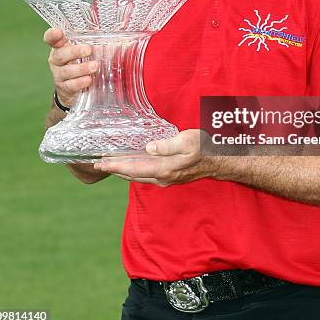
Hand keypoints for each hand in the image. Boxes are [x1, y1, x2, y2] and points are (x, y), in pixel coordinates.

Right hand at [44, 28, 96, 107]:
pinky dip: (80, 82)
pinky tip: (89, 80)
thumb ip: (95, 44)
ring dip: (81, 68)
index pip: (51, 39)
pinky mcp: (64, 88)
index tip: (58, 33)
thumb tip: (123, 37)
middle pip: (60, 54)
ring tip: (94, 66)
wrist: (73, 91)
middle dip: (74, 52)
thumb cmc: (81, 64)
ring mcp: (59, 75)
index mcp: (61, 48)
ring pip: (66, 71)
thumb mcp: (85, 53)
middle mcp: (57, 61)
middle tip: (89, 50)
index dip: (52, 35)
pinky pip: (71, 85)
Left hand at [93, 129, 213, 185]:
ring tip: (111, 165)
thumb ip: (167, 145)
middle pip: (133, 175)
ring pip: (139, 176)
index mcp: (165, 169)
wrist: (220, 161)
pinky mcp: (170, 176)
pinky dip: (135, 171)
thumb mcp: (187, 141)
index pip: (134, 168)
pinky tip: (132, 165)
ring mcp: (166, 179)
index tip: (101, 163)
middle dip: (115, 170)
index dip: (116, 166)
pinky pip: (146, 175)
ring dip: (124, 171)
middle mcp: (163, 177)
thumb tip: (149, 147)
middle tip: (99, 164)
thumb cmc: (205, 148)